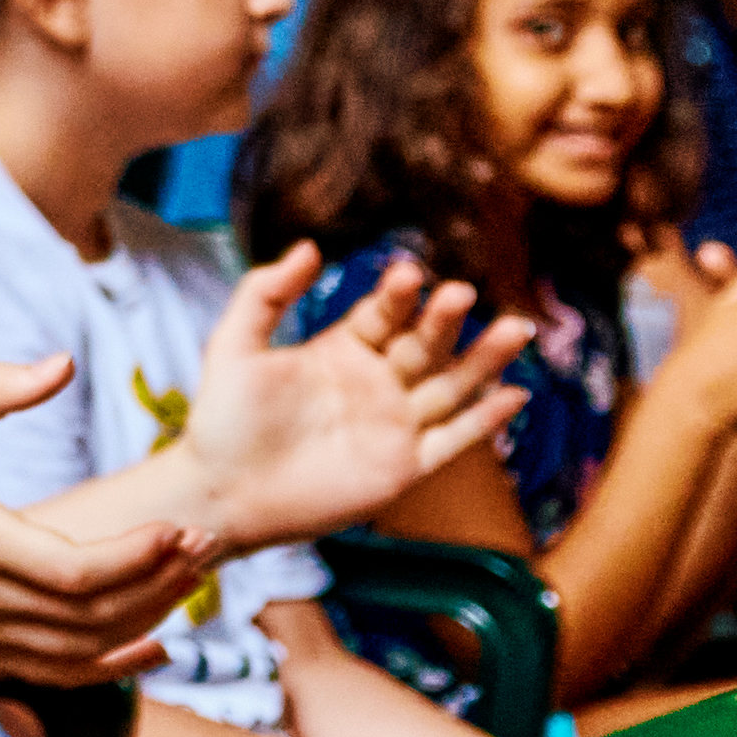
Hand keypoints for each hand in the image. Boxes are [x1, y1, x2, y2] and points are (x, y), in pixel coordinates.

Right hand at [0, 363, 208, 684]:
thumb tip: (65, 360)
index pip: (75, 569)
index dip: (138, 556)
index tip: (180, 525)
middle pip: (93, 612)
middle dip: (161, 581)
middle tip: (206, 541)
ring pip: (84, 648)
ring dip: (147, 618)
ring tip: (191, 577)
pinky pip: (60, 672)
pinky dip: (114, 667)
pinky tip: (157, 643)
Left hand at [162, 242, 519, 550]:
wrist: (221, 491)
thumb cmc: (224, 419)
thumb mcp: (236, 344)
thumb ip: (266, 292)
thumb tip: (310, 245)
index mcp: (343, 350)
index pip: (383, 315)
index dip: (397, 296)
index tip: (409, 274)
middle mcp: (377, 383)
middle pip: (425, 345)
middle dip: (445, 321)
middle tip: (461, 294)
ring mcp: (394, 425)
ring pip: (451, 387)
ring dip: (484, 360)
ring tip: (515, 329)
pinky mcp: (404, 467)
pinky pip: (453, 440)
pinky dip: (485, 421)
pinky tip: (514, 395)